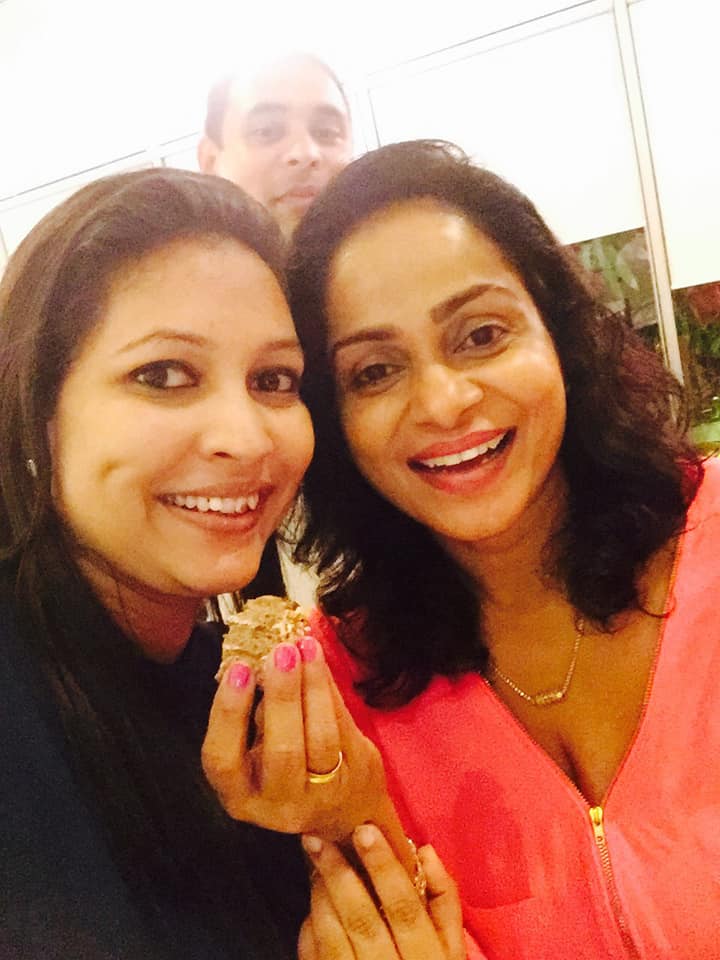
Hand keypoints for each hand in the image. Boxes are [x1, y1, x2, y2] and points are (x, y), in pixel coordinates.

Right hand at [201, 631, 387, 839]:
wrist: (344, 810)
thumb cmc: (288, 769)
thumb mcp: (256, 754)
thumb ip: (253, 715)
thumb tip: (258, 658)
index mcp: (241, 796)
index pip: (224, 759)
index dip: (228, 714)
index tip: (238, 670)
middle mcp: (280, 803)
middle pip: (282, 750)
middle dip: (282, 696)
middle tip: (281, 652)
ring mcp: (323, 794)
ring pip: (320, 737)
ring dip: (313, 685)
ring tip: (306, 647)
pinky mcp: (357, 773)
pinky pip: (344, 725)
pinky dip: (331, 688)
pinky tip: (319, 660)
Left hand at [298, 825, 465, 959]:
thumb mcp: (451, 947)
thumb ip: (444, 900)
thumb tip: (425, 850)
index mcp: (429, 958)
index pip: (405, 908)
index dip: (385, 868)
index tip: (364, 830)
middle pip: (362, 921)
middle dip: (339, 876)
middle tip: (317, 839)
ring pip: (333, 938)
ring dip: (320, 896)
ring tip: (314, 861)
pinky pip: (316, 957)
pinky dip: (310, 928)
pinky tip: (313, 903)